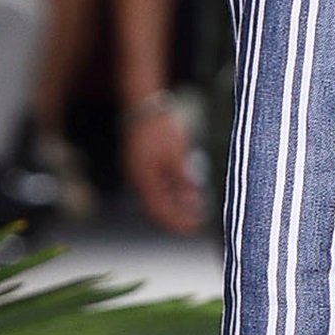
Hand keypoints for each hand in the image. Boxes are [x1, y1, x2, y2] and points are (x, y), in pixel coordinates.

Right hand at [124, 101, 204, 235]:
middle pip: (157, 208)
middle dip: (177, 217)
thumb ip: (183, 180)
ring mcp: (139, 172)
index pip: (159, 211)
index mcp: (144, 179)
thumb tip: (192, 202)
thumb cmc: (160, 128)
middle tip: (196, 223)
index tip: (194, 229)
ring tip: (196, 207)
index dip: (177, 222)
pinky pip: (157, 186)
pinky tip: (187, 193)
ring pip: (157, 197)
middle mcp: (138, 179)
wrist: (144, 105)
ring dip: (176, 205)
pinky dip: (172, 192)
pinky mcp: (144, 165)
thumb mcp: (177, 155)